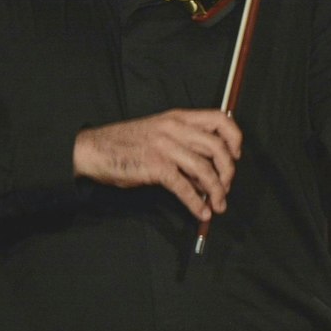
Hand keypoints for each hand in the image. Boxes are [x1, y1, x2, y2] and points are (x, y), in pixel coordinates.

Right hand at [73, 109, 241, 220]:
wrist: (94, 149)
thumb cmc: (126, 143)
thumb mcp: (160, 134)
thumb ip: (185, 148)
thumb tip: (207, 176)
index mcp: (179, 118)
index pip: (219, 119)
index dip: (234, 137)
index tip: (236, 155)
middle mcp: (175, 129)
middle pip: (218, 148)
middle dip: (228, 171)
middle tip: (226, 187)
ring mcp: (166, 147)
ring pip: (205, 170)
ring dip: (216, 191)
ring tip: (218, 206)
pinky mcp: (156, 167)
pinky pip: (184, 187)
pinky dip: (195, 203)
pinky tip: (200, 212)